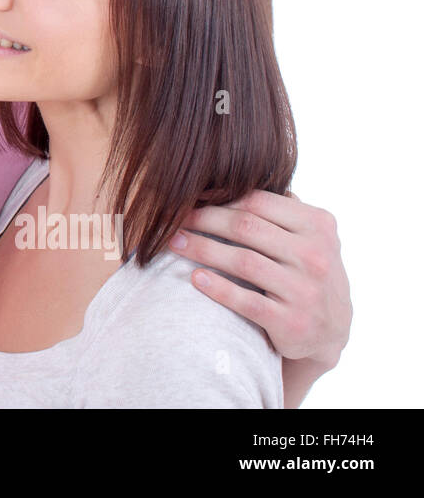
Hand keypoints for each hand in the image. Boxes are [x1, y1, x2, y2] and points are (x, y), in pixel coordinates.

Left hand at [168, 189, 350, 406]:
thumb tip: (228, 177)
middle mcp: (316, 256)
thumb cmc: (307, 271)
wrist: (333, 330)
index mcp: (318, 225)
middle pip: (246, 227)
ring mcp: (305, 290)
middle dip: (203, 219)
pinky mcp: (292, 322)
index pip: (258, 201)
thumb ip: (279, 210)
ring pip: (243, 261)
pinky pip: (247, 301)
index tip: (190, 198)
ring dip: (202, 249)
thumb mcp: (308, 236)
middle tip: (174, 218)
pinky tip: (195, 278)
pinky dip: (218, 287)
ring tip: (174, 243)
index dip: (219, 198)